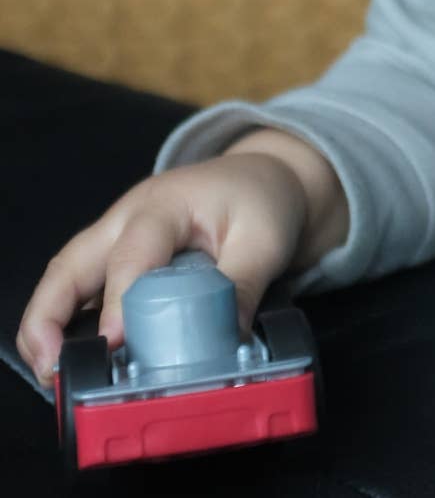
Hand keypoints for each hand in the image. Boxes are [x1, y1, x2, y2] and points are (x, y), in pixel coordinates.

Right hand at [16, 129, 345, 385]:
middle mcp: (127, 219)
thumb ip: (243, 286)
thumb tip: (226, 343)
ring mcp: (115, 238)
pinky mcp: (115, 259)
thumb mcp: (265, 238)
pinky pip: (80, 290)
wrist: (261, 180)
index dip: (120, 301)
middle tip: (52, 368)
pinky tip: (72, 359)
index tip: (116, 344)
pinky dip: (67, 324)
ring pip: (65, 278)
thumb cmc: (259, 200)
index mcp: (165, 205)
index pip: (133, 254)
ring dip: (48, 325)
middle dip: (50, 317)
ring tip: (52, 374)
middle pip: (71, 264)